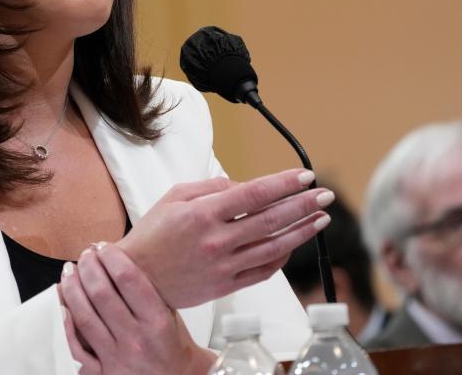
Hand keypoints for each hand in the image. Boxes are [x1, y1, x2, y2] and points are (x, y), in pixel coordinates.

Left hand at [59, 243, 214, 374]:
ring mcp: (117, 358)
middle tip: (85, 255)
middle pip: (102, 293)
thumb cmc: (173, 350)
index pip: (129, 279)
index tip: (104, 246)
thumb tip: (121, 260)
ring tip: (69, 271)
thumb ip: (150, 292)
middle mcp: (137, 339)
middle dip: (89, 267)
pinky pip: (76, 347)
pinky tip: (62, 305)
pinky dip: (66, 324)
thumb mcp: (173, 317)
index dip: (111, 256)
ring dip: (73, 288)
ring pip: (85, 316)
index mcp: (157, 322)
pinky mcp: (102, 373)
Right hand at [117, 169, 332, 308]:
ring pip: (275, 246)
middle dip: (303, 204)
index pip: (255, 194)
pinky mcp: (227, 285)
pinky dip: (282, 256)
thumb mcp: (174, 197)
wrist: (137, 279)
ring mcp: (224, 266)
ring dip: (302, 231)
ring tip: (321, 218)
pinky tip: (293, 244)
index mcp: (203, 214)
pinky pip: (264, 270)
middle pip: (272, 219)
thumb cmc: (153, 235)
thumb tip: (243, 186)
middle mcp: (217, 240)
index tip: (305, 176)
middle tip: (325, 194)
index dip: (284, 184)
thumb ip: (211, 188)